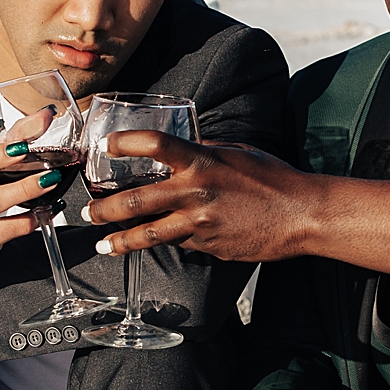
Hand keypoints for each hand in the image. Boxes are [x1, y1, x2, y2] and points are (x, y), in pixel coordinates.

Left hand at [84, 132, 317, 262]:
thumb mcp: (237, 153)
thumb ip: (205, 151)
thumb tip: (184, 149)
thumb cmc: (274, 179)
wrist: (302, 216)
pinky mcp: (207, 246)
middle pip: (135, 201)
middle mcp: (195, 192)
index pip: (153, 144)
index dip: (124, 143)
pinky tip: (150, 245)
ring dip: (119, 241)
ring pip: (147, 235)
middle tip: (88, 212)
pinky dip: (162, 243)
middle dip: (104, 209)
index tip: (106, 146)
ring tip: (101, 244)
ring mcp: (199, 223)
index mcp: (202, 161)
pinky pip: (177, 243)